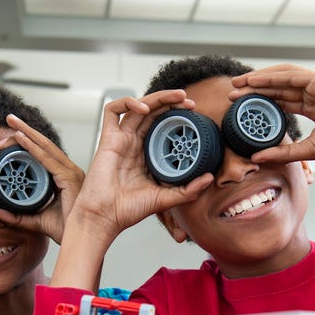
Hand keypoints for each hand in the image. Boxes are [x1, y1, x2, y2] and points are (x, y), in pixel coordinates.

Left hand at [0, 114, 84, 243]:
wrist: (82, 241)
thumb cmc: (67, 230)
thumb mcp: (35, 221)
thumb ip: (15, 217)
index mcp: (63, 177)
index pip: (42, 155)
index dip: (24, 145)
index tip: (5, 142)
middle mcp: (69, 171)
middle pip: (44, 146)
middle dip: (25, 131)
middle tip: (9, 118)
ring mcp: (71, 173)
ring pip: (46, 147)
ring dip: (27, 133)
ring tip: (11, 122)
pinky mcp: (70, 178)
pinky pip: (48, 159)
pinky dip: (33, 148)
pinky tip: (20, 139)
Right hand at [68, 89, 213, 243]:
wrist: (104, 217)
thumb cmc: (128, 210)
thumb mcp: (165, 199)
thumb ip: (188, 190)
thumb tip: (209, 179)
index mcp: (146, 155)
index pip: (162, 126)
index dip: (176, 117)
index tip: (193, 114)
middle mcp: (134, 144)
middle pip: (152, 112)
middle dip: (170, 102)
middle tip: (188, 101)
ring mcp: (120, 140)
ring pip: (137, 107)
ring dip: (157, 97)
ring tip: (175, 96)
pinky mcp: (107, 139)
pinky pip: (112, 111)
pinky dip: (127, 102)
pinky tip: (143, 107)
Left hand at [229, 64, 314, 162]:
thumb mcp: (308, 150)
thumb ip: (283, 153)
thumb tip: (256, 158)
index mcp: (312, 106)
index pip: (280, 101)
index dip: (260, 103)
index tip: (240, 107)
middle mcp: (313, 93)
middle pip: (277, 88)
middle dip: (253, 90)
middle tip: (232, 93)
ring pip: (281, 78)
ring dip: (258, 80)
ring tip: (238, 83)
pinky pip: (291, 76)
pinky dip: (271, 77)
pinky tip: (255, 80)